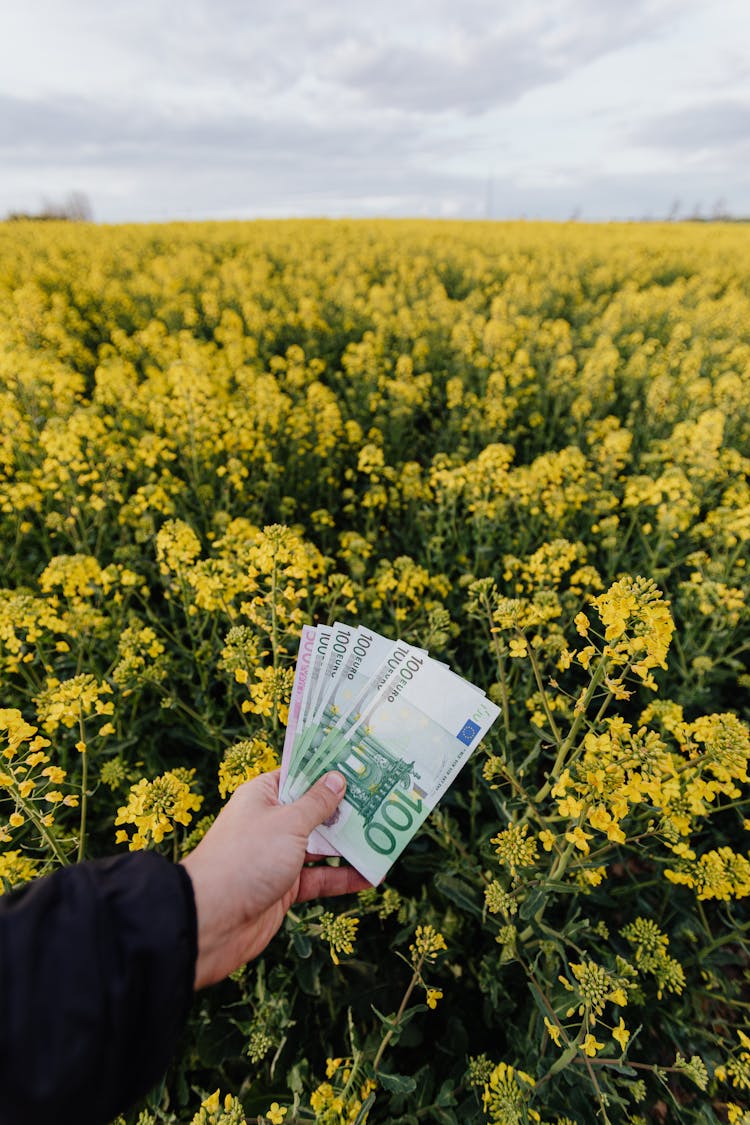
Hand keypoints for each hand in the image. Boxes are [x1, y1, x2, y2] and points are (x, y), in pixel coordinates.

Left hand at [180, 769, 369, 988]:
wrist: (211, 922)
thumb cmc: (246, 859)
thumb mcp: (288, 823)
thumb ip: (317, 803)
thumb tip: (337, 779)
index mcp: (263, 796)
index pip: (299, 774)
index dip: (328, 769)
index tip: (361, 764)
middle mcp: (271, 822)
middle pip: (314, 810)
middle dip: (346, 809)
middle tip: (384, 801)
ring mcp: (278, 856)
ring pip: (321, 846)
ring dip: (350, 844)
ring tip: (385, 838)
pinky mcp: (285, 887)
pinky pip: (320, 878)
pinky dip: (343, 878)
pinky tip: (371, 876)